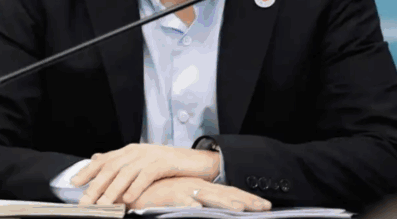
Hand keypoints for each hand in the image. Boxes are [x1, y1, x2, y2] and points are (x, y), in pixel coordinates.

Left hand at [71, 144, 219, 204]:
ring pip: (126, 173)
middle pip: (111, 168)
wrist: (198, 162)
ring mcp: (150, 156)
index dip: (88, 171)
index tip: (74, 183)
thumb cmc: (169, 166)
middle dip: (96, 185)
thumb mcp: (142, 163)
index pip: (104, 160)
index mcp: (130, 151)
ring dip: (112, 190)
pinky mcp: (164, 163)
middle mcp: (137, 151)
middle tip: (85, 202)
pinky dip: (136, 187)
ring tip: (103, 205)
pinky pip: (146, 175)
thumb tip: (97, 161)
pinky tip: (128, 198)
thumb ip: (121, 164)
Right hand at [126, 178, 271, 211]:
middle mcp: (195, 187)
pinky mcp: (168, 194)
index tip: (266, 206)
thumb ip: (192, 202)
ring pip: (209, 196)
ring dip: (225, 202)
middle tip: (266, 207)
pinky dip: (192, 204)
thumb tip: (205, 208)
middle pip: (225, 194)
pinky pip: (182, 200)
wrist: (131, 188)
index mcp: (199, 188)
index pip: (228, 193)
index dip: (247, 199)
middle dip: (247, 200)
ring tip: (241, 209)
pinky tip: (201, 209)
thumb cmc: (155, 195)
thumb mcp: (178, 199)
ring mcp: (183, 190)